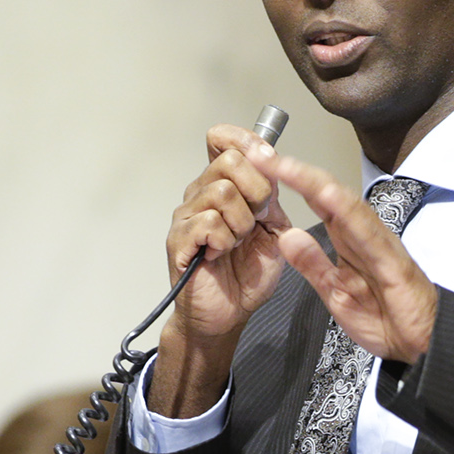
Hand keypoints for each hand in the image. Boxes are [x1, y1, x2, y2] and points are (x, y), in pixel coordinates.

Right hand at [166, 124, 292, 339]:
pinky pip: (209, 222)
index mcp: (223, 186)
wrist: (228, 314)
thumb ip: (271, 198)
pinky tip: (220, 254)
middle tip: (255, 220)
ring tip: (236, 243)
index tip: (266, 157)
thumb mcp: (273, 230)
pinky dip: (225, 240)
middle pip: (230, 160)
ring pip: (222, 192)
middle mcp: (201, 193)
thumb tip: (270, 164)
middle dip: (256, 190)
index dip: (246, 140)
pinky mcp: (180, 239)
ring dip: (241, 222)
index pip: (223, 140)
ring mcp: (187, 215)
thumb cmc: (246, 275)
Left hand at [247, 147, 437, 363]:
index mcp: (348, 239)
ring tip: (286, 165)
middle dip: (294, 171)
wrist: (421, 343)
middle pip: (327, 193)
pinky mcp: (392, 261)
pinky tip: (329, 196)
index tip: (257, 166)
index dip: (287, 182)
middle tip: (261, 153)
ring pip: (345, 204)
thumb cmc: (385, 316)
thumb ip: (312, 264)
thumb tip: (286, 236)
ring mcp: (378, 244)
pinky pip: (367, 232)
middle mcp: (362, 233)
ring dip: (315, 183)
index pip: (315, 202)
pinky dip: (348, 212)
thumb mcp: (334, 291)